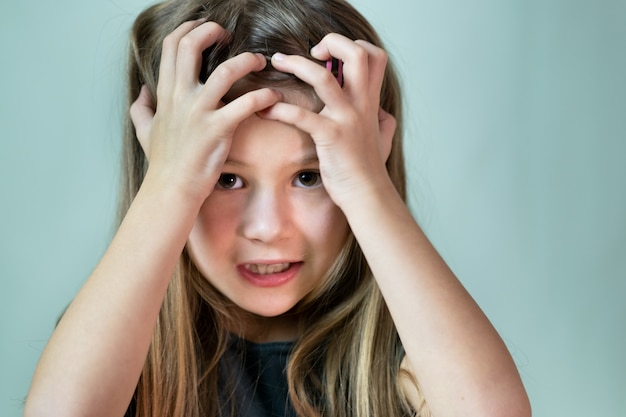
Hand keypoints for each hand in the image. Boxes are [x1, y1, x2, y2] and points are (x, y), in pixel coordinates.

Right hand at [129, 20, 281, 203]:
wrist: (170, 189)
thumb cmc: (162, 162)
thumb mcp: (144, 130)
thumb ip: (141, 108)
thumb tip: (141, 93)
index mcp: (166, 93)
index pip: (172, 46)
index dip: (190, 29)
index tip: (206, 28)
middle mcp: (180, 97)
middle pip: (190, 46)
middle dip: (211, 31)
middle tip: (229, 36)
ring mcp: (199, 112)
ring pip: (225, 72)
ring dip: (246, 60)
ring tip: (259, 60)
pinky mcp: (217, 130)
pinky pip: (246, 105)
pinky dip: (264, 96)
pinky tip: (274, 96)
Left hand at [259, 34, 396, 209]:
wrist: (367, 194)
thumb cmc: (369, 169)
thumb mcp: (383, 139)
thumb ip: (383, 123)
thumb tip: (383, 116)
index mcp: (370, 101)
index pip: (374, 56)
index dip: (353, 45)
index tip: (330, 55)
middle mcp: (361, 105)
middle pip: (356, 55)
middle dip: (332, 42)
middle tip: (310, 51)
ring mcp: (346, 119)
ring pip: (323, 78)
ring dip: (296, 64)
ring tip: (277, 61)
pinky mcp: (330, 136)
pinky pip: (301, 116)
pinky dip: (279, 109)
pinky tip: (265, 110)